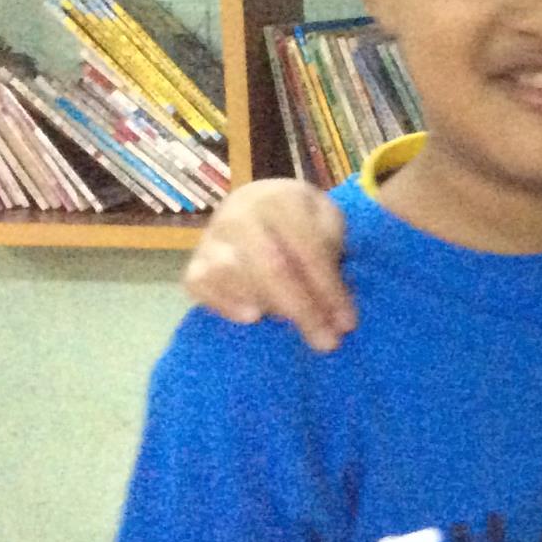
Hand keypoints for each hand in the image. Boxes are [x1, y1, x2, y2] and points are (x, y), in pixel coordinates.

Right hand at [183, 179, 353, 351]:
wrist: (258, 203)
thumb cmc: (301, 217)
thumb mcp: (327, 219)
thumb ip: (331, 247)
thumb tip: (329, 294)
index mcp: (279, 199)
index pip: (308, 249)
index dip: (329, 289)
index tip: (347, 323)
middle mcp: (238, 214)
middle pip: (270, 267)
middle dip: (303, 310)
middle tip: (327, 342)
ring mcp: (211, 237)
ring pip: (232, 275)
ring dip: (268, 305)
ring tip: (293, 322)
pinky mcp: (195, 262)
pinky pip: (199, 285)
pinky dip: (223, 304)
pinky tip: (251, 317)